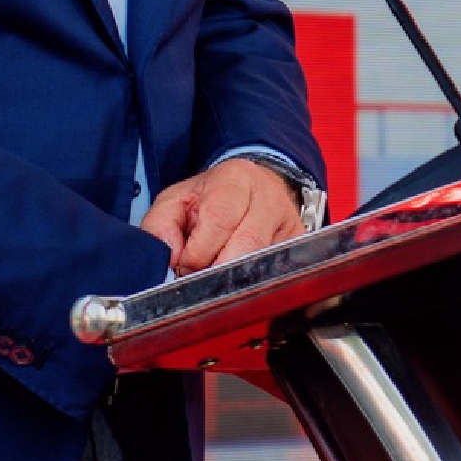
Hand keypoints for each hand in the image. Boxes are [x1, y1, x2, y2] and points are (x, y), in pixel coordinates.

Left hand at [139, 158, 306, 276]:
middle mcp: (269, 199)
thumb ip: (160, 225)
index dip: (197, 251)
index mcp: (236, 178)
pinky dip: (252, 283)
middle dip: (215, 269)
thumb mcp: (176, 200)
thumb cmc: (211, 198)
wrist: (252, 189)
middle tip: (199, 274)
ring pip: (262, 265)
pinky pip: (276, 274)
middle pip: (245, 246)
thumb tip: (168, 257)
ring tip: (216, 274)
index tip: (184, 263)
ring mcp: (290, 224)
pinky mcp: (299, 246)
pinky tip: (238, 277)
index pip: (219, 219)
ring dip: (233, 279)